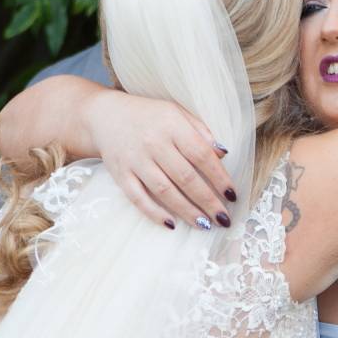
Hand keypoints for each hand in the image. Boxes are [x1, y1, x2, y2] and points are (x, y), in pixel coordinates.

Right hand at [85, 91, 237, 231]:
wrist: (105, 115)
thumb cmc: (149, 116)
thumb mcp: (177, 112)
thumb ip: (201, 131)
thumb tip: (223, 153)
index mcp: (172, 126)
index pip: (201, 155)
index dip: (219, 177)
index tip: (232, 195)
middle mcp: (153, 143)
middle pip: (186, 177)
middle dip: (208, 201)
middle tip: (223, 218)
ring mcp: (135, 160)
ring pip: (164, 191)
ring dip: (187, 211)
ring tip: (205, 224)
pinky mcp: (120, 174)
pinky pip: (138, 198)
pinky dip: (154, 213)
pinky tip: (172, 224)